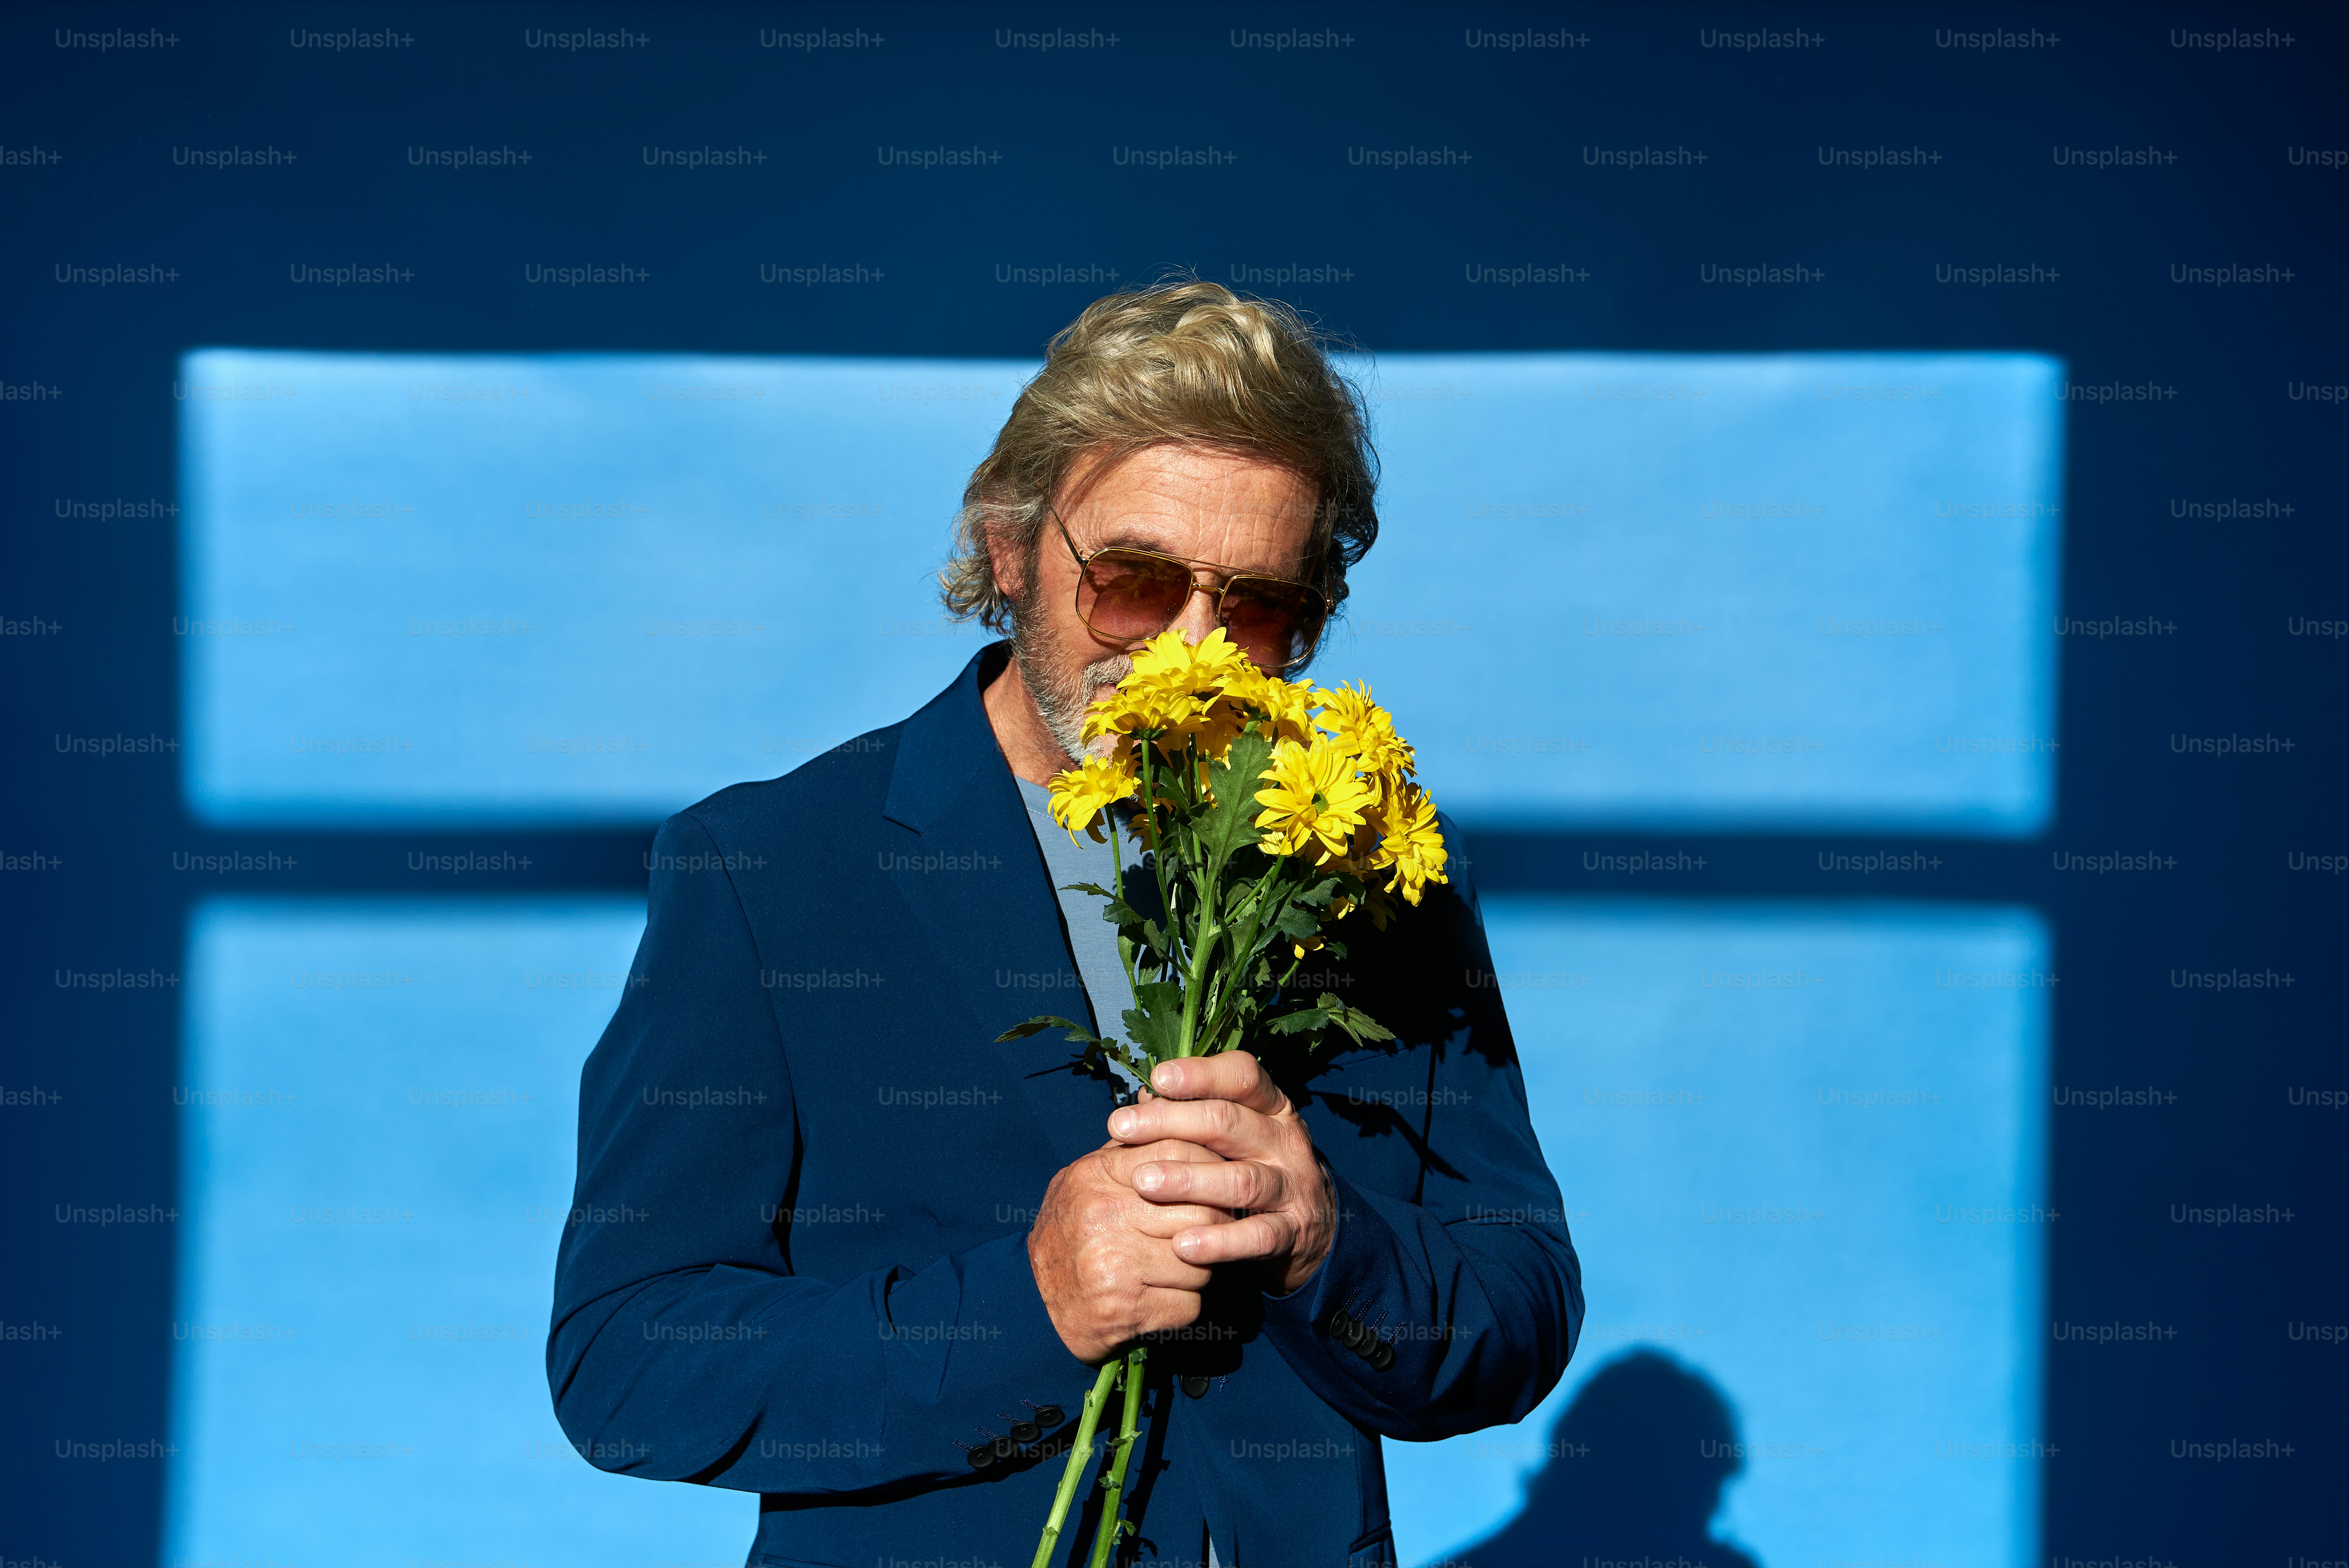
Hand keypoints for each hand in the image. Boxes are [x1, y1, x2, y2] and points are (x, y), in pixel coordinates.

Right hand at [1027, 1137, 1229, 1362]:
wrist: (1031, 1302)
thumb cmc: (1072, 1233)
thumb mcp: (1087, 1179)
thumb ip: (1127, 1147)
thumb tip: (1162, 1098)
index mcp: (1095, 1175)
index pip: (1177, 1152)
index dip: (1209, 1165)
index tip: (1216, 1179)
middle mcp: (1104, 1216)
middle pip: (1201, 1211)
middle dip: (1216, 1224)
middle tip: (1213, 1229)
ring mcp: (1113, 1265)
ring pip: (1200, 1262)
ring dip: (1200, 1268)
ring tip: (1179, 1265)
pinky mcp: (1125, 1309)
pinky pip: (1189, 1304)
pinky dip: (1185, 1304)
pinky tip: (1163, 1296)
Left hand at [1110, 1053, 1335, 1295]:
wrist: (1316, 1227)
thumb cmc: (1257, 1168)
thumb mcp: (1237, 1136)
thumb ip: (1196, 1117)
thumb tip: (1142, 1101)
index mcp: (1273, 1108)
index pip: (1243, 1076)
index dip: (1201, 1073)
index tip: (1158, 1078)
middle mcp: (1286, 1141)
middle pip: (1229, 1122)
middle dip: (1171, 1121)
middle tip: (1121, 1127)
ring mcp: (1293, 1187)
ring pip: (1241, 1180)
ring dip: (1189, 1180)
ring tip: (1143, 1182)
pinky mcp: (1293, 1232)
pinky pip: (1256, 1236)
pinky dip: (1220, 1241)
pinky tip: (1182, 1244)